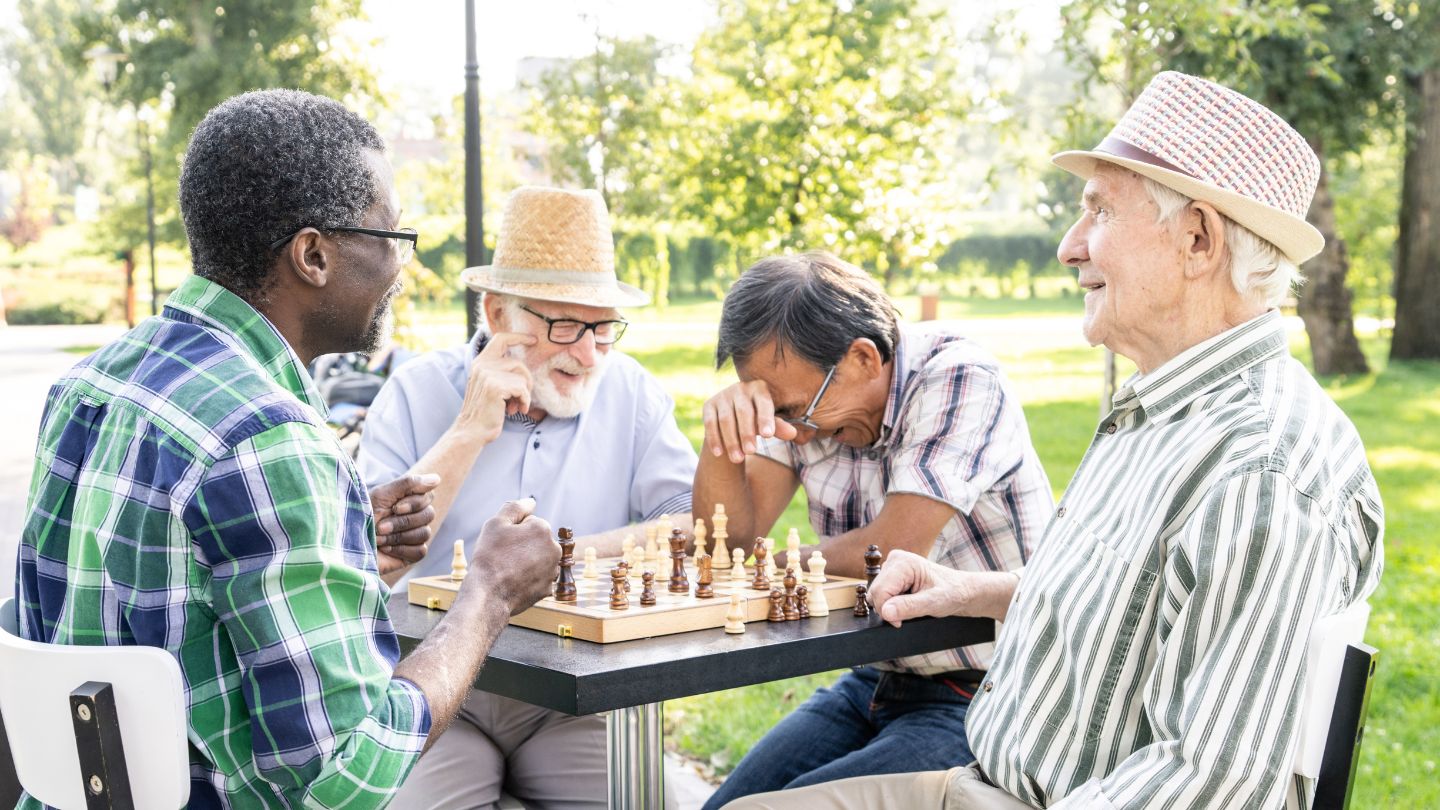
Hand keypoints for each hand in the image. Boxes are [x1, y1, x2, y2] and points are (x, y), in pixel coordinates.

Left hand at [370, 473, 441, 575]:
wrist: (345, 544)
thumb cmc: (360, 516)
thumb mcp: (381, 495)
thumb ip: (408, 484)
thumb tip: (438, 479)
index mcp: (407, 500)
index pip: (427, 497)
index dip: (414, 503)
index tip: (394, 507)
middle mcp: (413, 517)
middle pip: (429, 515)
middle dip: (403, 522)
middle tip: (380, 526)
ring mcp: (413, 536)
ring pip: (425, 533)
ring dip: (399, 536)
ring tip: (378, 538)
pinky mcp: (410, 555)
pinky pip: (420, 551)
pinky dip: (402, 549)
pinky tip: (386, 549)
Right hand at [455, 332, 537, 443]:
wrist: (472, 430)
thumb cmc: (485, 410)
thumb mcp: (489, 385)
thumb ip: (499, 371)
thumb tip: (522, 366)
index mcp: (481, 362)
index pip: (501, 339)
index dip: (518, 337)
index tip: (533, 340)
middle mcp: (483, 364)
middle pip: (518, 363)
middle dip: (525, 381)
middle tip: (520, 398)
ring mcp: (488, 374)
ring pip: (522, 377)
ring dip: (524, 394)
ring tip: (515, 405)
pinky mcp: (495, 386)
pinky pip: (522, 389)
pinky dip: (525, 401)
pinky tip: (517, 410)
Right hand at [465, 498, 559, 614]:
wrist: (488, 595)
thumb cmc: (490, 557)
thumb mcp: (496, 523)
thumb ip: (515, 508)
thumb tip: (531, 501)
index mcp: (543, 529)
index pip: (528, 523)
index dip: (512, 531)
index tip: (503, 543)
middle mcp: (554, 549)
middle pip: (535, 541)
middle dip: (523, 546)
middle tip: (504, 557)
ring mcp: (552, 570)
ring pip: (537, 560)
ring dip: (527, 562)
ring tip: (508, 570)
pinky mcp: (547, 589)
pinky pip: (537, 579)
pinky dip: (527, 579)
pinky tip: (513, 582)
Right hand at [701, 380, 798, 463]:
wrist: (735, 417)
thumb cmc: (758, 419)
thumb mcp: (769, 422)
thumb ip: (779, 427)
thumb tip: (793, 434)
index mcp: (759, 388)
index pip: (763, 404)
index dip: (765, 419)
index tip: (768, 436)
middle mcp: (740, 388)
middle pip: (743, 412)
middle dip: (747, 433)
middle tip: (751, 452)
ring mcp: (723, 395)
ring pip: (726, 419)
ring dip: (731, 440)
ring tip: (738, 459)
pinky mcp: (709, 405)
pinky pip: (710, 423)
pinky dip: (714, 439)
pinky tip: (719, 453)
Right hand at [870, 549, 973, 626]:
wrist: (961, 590)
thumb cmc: (952, 593)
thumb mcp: (933, 603)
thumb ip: (908, 607)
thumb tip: (885, 612)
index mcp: (903, 563)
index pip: (880, 592)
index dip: (887, 611)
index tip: (900, 622)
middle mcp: (894, 560)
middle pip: (875, 592)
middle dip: (888, 608)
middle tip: (910, 612)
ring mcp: (892, 566)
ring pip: (876, 594)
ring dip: (890, 606)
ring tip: (911, 604)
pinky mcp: (891, 574)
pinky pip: (881, 593)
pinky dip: (891, 603)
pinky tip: (907, 601)